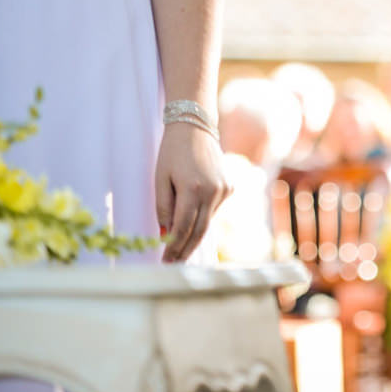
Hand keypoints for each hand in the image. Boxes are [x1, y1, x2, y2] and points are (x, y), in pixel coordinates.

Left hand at [155, 122, 229, 261]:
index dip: (173, 247)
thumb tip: (165, 233)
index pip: (183, 227)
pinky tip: (192, 221)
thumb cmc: (172, 152)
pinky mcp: (229, 187)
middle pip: (199, 230)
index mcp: (192, 189)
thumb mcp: (161, 178)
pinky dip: (202, 218)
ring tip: (179, 250)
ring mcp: (224, 190)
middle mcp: (213, 191)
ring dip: (193, 236)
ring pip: (208, 222)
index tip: (165, 260)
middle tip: (173, 264)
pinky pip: (213, 210)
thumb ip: (163, 207)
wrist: (195, 127)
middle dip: (185, 249)